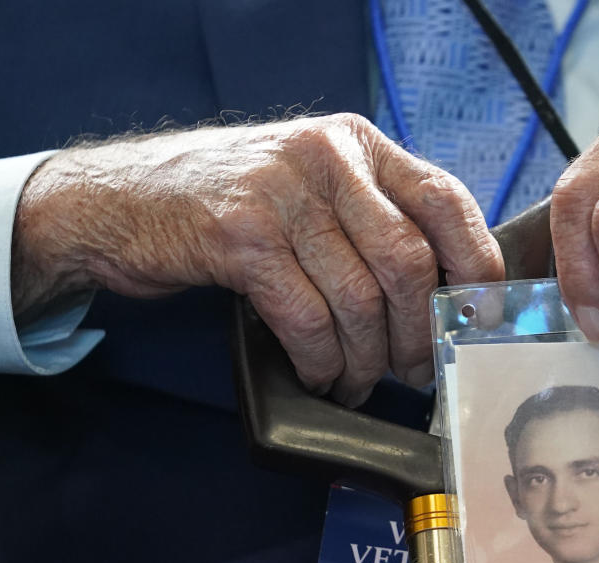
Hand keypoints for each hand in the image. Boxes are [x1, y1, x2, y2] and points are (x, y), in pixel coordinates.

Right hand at [11, 114, 502, 404]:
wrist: (116, 201)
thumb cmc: (230, 206)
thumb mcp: (311, 188)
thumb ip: (374, 219)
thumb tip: (449, 296)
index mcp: (357, 144)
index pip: (447, 201)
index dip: (478, 269)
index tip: (482, 321)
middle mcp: (326, 159)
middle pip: (409, 262)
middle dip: (420, 334)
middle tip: (418, 371)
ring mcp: (280, 194)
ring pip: (360, 300)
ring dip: (369, 361)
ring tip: (361, 382)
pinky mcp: (237, 239)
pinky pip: (307, 320)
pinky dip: (322, 363)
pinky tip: (321, 376)